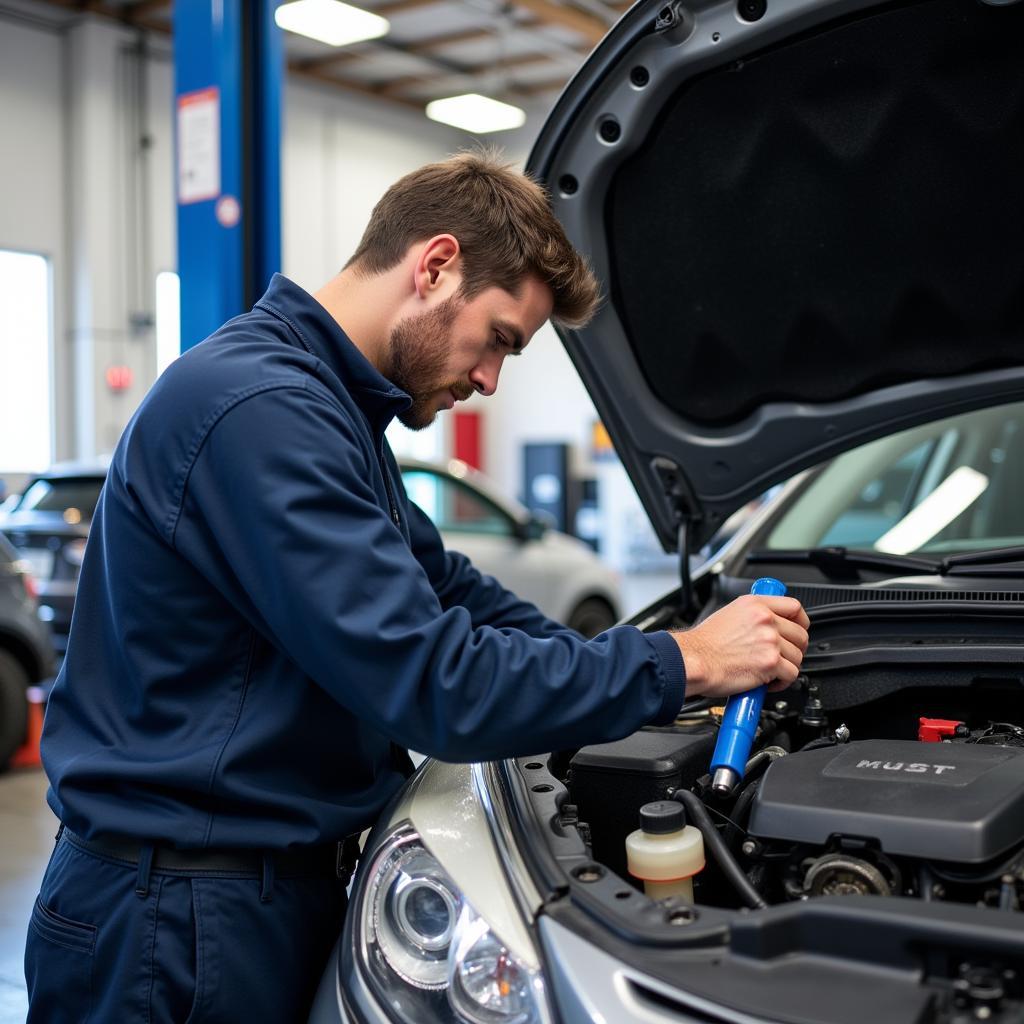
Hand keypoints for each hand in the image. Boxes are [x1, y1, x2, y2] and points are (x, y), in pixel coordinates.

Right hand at [670, 595, 809, 699]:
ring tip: (770, 672)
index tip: (797, 628)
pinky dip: (782, 682)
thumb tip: (765, 625)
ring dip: (786, 667)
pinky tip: (767, 682)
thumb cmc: (702, 644)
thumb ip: (752, 616)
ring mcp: (769, 640)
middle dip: (794, 649)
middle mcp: (765, 619)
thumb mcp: (728, 615)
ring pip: (797, 656)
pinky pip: (792, 674)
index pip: (794, 607)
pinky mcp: (770, 662)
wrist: (693, 661)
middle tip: (782, 656)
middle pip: (800, 634)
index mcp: (755, 605)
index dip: (800, 621)